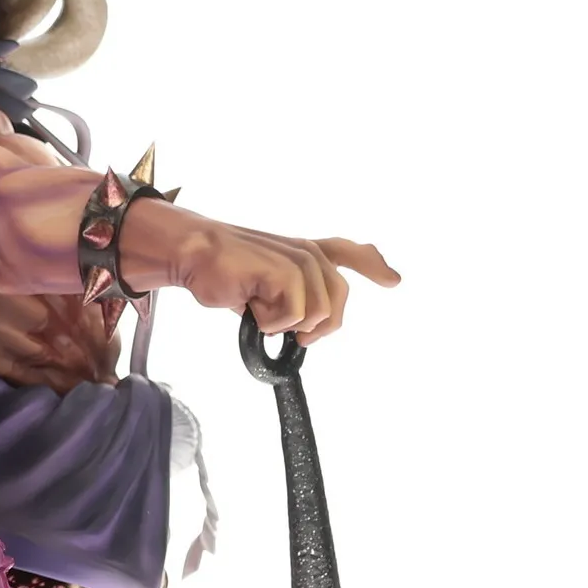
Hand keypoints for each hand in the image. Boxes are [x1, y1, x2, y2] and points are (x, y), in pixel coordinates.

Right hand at [170, 214, 399, 342]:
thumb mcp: (262, 289)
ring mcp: (301, 259)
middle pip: (335, 303)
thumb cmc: (224, 274)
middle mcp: (309, 253)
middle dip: (314, 328)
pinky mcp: (289, 269)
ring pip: (315, 315)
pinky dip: (267, 321)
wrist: (195, 256)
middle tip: (280, 328)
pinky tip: (248, 300)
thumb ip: (289, 301)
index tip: (392, 280)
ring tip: (254, 303)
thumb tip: (304, 334)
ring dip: (280, 323)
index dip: (374, 266)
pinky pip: (294, 315)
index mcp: (306, 252)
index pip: (351, 253)